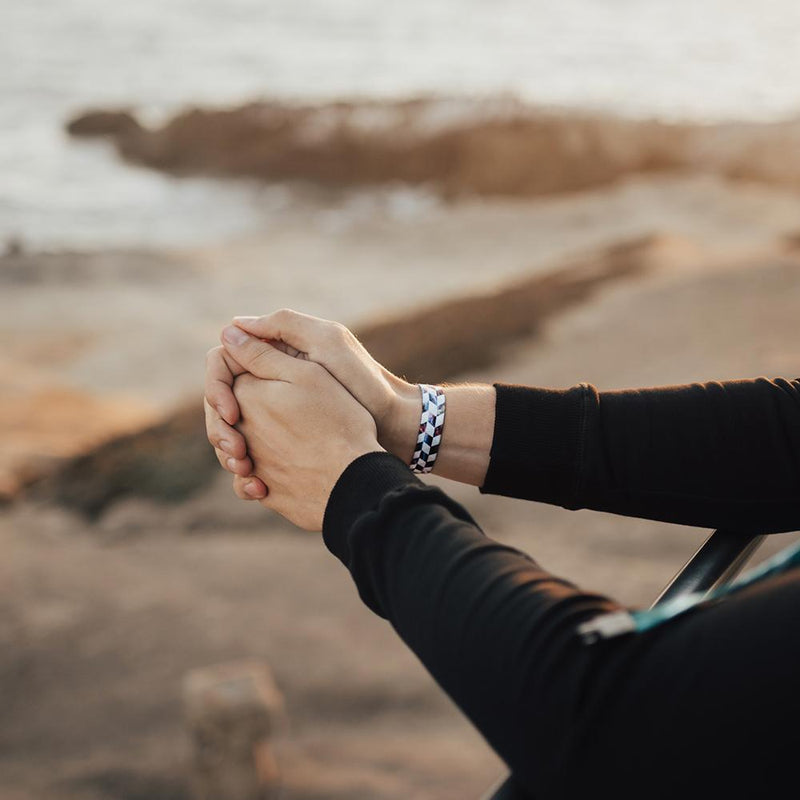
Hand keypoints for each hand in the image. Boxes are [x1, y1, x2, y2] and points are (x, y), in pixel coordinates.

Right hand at [205, 309, 420, 497]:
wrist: (395, 429)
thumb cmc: (364, 385)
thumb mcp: (326, 348)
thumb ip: (281, 332)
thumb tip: (230, 327)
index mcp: (279, 353)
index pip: (223, 362)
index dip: (217, 386)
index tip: (232, 413)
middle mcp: (272, 382)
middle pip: (222, 401)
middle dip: (220, 427)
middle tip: (236, 452)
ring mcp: (276, 414)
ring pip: (231, 431)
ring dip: (229, 451)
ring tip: (246, 471)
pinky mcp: (282, 443)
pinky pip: (250, 453)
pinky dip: (246, 470)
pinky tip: (256, 485)